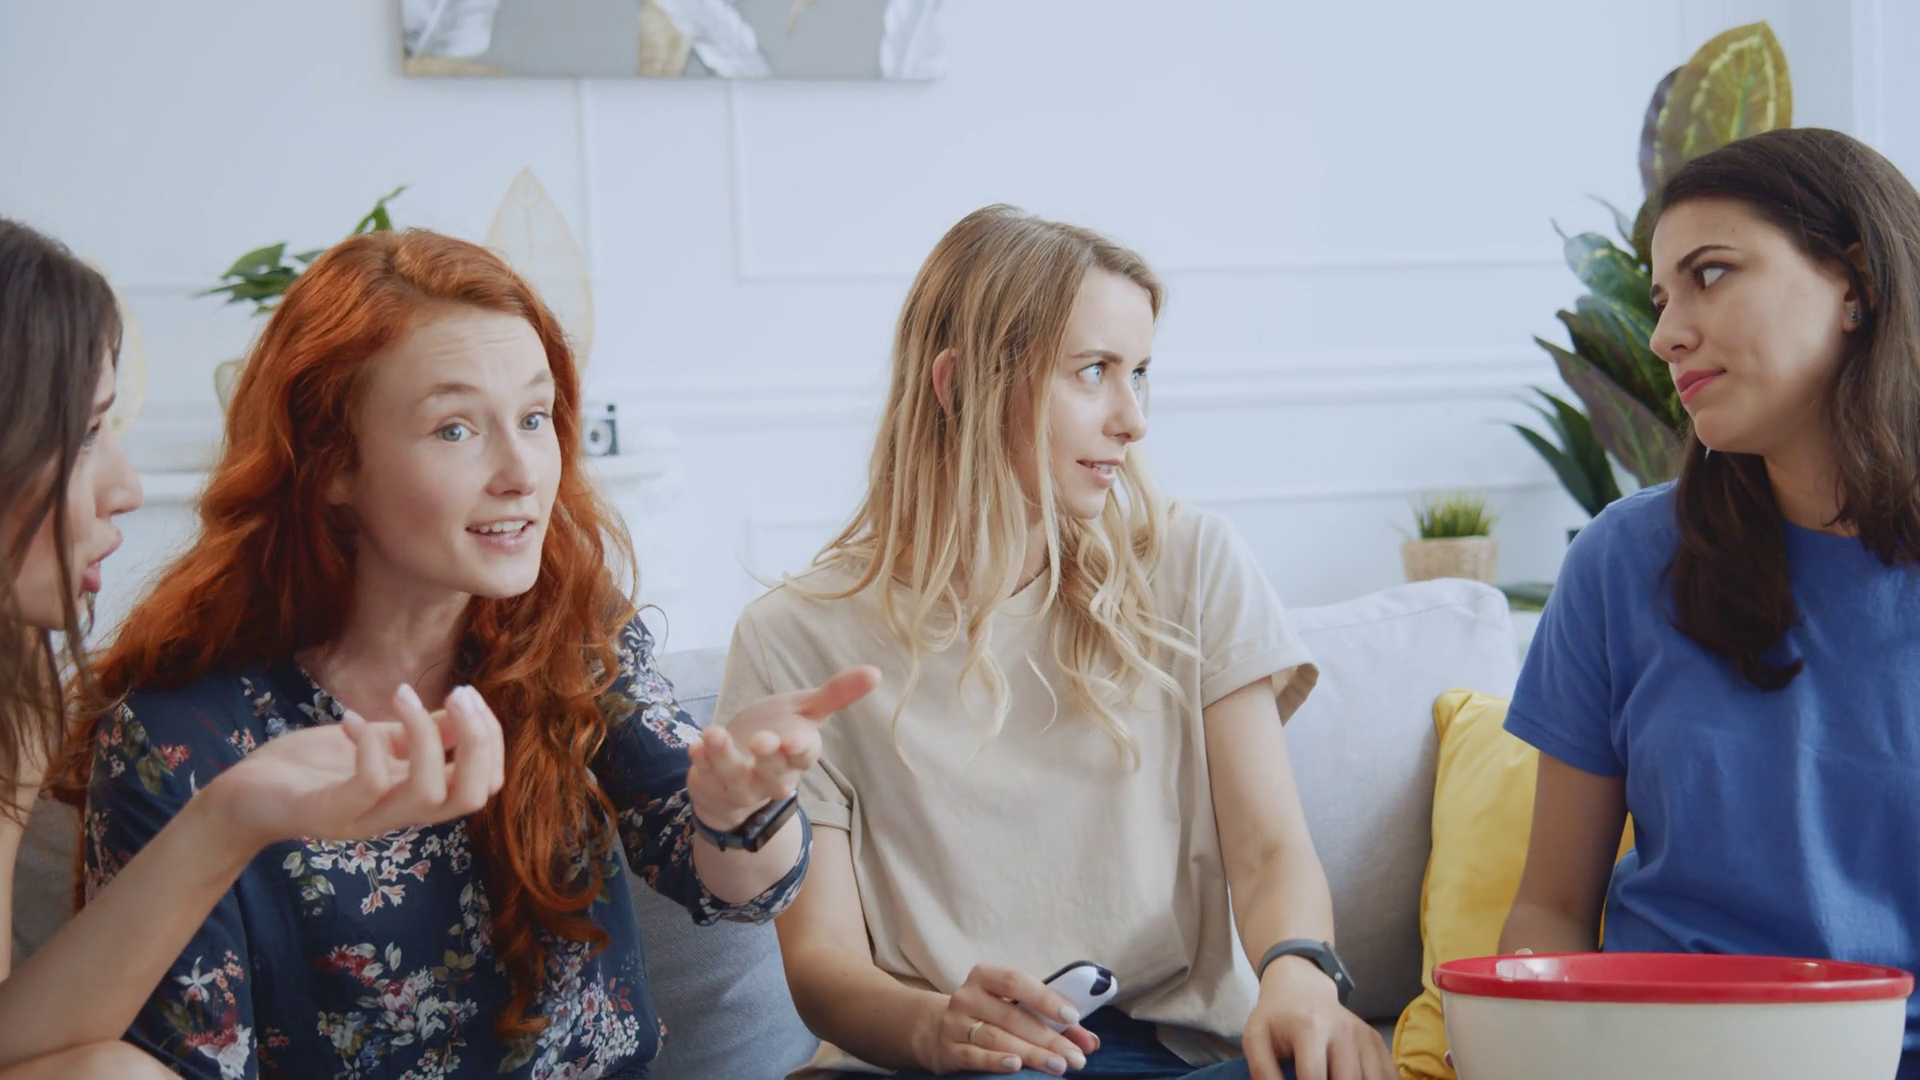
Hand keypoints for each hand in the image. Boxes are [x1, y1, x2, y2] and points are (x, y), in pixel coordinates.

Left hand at [207, 683, 505, 852]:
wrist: (241, 797)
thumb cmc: (309, 768)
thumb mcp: (376, 741)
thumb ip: (419, 734)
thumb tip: (465, 711)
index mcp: (414, 797)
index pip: (484, 785)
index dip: (491, 741)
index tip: (468, 695)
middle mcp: (398, 815)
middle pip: (472, 796)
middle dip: (479, 740)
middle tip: (460, 694)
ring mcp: (363, 819)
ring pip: (428, 794)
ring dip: (427, 736)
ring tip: (403, 696)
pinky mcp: (326, 814)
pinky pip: (370, 784)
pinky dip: (368, 744)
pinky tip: (351, 720)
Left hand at [686, 666, 878, 830]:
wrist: (735, 770)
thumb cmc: (774, 734)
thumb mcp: (803, 711)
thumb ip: (835, 695)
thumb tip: (876, 671)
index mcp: (797, 754)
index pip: (805, 755)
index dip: (800, 749)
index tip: (793, 740)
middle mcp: (772, 775)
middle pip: (774, 774)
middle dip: (768, 759)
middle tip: (762, 741)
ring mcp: (741, 785)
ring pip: (736, 778)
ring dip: (724, 757)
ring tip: (713, 733)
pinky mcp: (713, 786)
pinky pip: (706, 778)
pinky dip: (700, 763)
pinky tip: (694, 747)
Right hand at [918, 965, 1098, 1076]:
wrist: (936, 1029)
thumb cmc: (988, 1015)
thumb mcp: (1014, 1007)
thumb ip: (1053, 1021)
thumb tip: (1090, 1042)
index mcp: (985, 977)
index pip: (1016, 982)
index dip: (1045, 998)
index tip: (1072, 1017)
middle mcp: (967, 996)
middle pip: (1012, 1017)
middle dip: (1048, 1038)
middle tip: (1075, 1057)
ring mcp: (955, 1023)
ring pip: (998, 1038)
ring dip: (1032, 1054)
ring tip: (1059, 1066)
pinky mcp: (949, 1050)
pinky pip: (975, 1055)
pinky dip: (996, 1061)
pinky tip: (1016, 1065)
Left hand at [1244, 956, 1392, 1079]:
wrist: (1301, 988)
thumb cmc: (1276, 1018)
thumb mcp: (1255, 1038)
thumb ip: (1262, 1071)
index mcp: (1310, 1027)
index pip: (1315, 1077)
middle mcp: (1344, 1030)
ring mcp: (1364, 1036)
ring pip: (1372, 1079)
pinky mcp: (1376, 1041)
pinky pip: (1389, 1075)